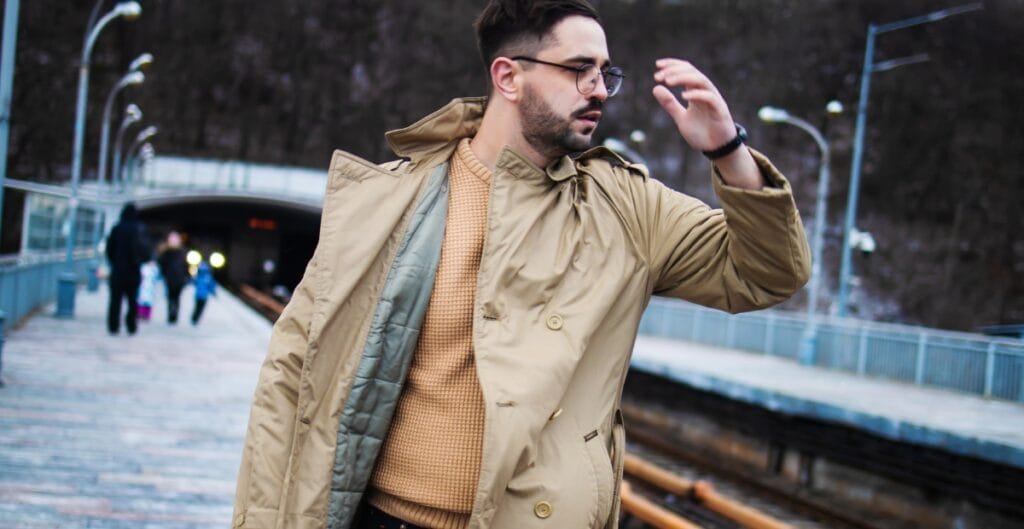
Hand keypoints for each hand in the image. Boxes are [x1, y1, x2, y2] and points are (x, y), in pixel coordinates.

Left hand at [652, 58, 762, 189]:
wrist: (716, 149)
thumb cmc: (702, 132)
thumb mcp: (681, 118)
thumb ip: (670, 104)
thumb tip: (656, 88)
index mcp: (696, 92)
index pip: (686, 70)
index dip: (672, 65)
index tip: (657, 65)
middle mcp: (705, 92)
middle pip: (692, 72)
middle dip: (674, 71)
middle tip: (659, 76)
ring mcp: (714, 99)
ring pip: (701, 80)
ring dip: (684, 78)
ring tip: (668, 81)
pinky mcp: (720, 110)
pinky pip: (710, 97)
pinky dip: (696, 94)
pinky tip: (683, 96)